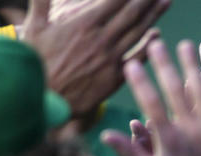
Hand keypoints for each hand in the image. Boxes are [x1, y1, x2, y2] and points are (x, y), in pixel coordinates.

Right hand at [19, 0, 167, 118]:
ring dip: (154, 16)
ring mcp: (111, 59)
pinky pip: (137, 58)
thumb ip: (40, 1)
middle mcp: (102, 40)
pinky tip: (158, 35)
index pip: (114, 0)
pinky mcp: (115, 77)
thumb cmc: (36, 62)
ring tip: (165, 2)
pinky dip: (149, 46)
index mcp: (84, 24)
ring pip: (138, 33)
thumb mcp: (34, 26)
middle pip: (132, 13)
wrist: (44, 100)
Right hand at [102, 40, 200, 155]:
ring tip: (189, 49)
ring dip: (196, 68)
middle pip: (178, 90)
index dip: (139, 82)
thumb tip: (105, 134)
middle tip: (156, 44)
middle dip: (165, 64)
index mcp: (171, 141)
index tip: (130, 64)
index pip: (150, 104)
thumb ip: (130, 153)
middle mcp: (194, 133)